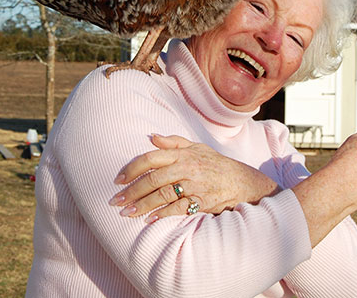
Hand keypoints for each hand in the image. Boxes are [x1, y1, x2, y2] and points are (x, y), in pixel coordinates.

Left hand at [109, 134, 278, 222]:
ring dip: (142, 205)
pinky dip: (162, 214)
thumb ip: (173, 142)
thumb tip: (151, 137)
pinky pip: (177, 208)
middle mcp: (186, 167)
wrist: (241, 181)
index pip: (150, 158)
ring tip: (127, 213)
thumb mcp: (196, 147)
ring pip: (162, 195)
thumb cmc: (215, 163)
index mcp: (182, 154)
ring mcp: (194, 185)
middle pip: (153, 179)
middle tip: (116, 201)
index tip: (118, 180)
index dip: (132, 169)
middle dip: (132, 191)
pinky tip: (149, 220)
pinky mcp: (201, 201)